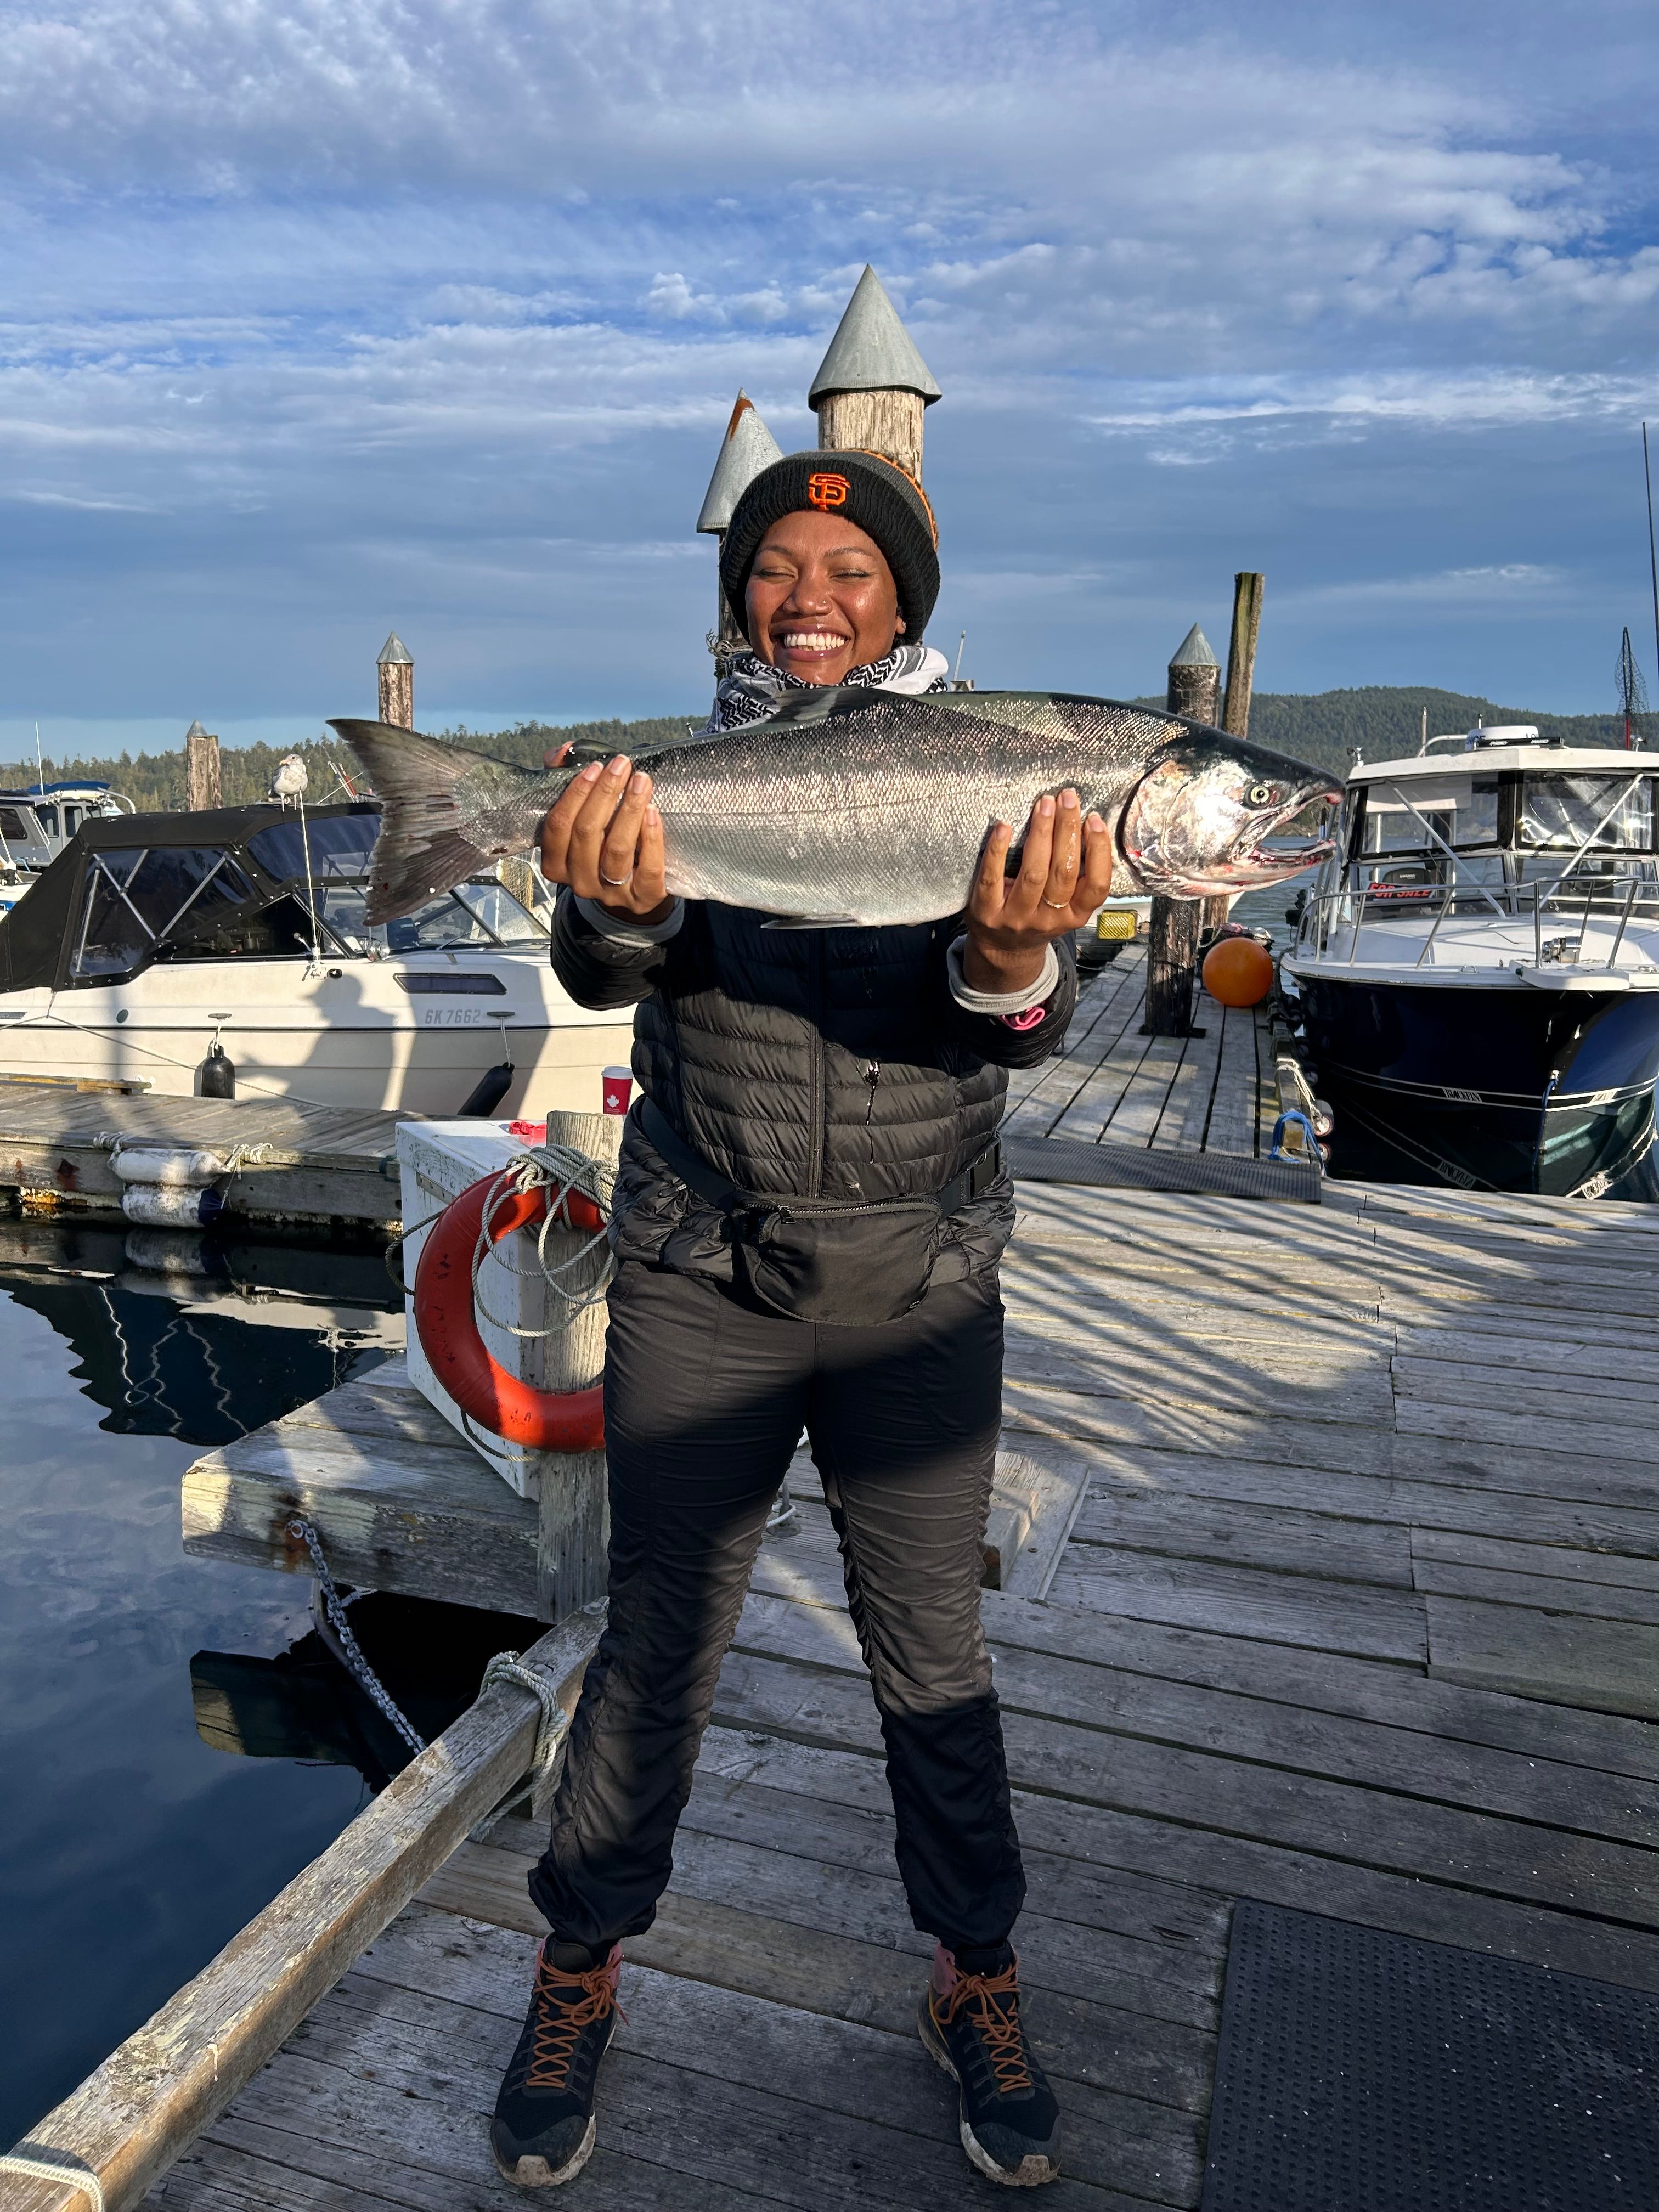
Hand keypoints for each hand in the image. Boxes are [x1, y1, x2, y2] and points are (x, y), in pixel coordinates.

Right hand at [539, 749, 672, 923]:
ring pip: (617, 849)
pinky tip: (654, 811)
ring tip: (642, 781)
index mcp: (556, 864)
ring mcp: (611, 894)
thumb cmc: (603, 843)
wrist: (634, 889)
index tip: (596, 766)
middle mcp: (579, 882)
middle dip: (605, 792)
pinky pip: (648, 868)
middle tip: (622, 765)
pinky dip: (651, 837)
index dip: (575, 793)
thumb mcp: (580, 815)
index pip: (558, 826)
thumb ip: (564, 779)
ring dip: (629, 809)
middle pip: (587, 833)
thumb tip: (562, 751)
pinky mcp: (643, 899)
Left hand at [964, 788, 1111, 993]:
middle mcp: (1048, 919)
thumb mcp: (1067, 907)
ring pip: (1033, 873)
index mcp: (1074, 915)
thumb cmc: (1039, 916)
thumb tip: (1086, 825)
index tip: (1094, 819)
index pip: (1096, 886)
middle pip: (1063, 872)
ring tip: (1043, 804)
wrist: (1003, 951)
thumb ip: (1077, 877)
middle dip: (1067, 830)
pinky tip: (1004, 827)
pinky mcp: (987, 912)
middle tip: (1067, 797)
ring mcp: (1016, 917)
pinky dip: (998, 850)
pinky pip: (992, 878)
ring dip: (1040, 833)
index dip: (1098, 851)